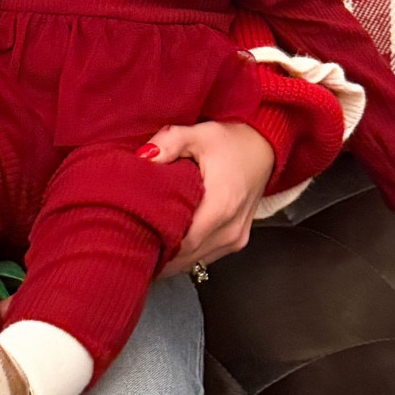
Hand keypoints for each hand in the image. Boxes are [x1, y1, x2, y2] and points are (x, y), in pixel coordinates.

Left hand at [143, 121, 276, 278]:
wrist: (264, 150)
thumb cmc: (233, 143)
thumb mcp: (199, 134)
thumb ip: (170, 142)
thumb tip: (145, 156)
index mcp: (221, 204)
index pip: (183, 241)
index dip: (157, 244)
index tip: (132, 239)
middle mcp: (230, 228)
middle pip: (187, 256)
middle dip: (158, 254)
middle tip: (129, 247)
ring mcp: (235, 238)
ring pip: (195, 260)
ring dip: (171, 258)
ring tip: (143, 248)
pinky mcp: (236, 241)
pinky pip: (206, 256)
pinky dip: (186, 255)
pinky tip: (166, 247)